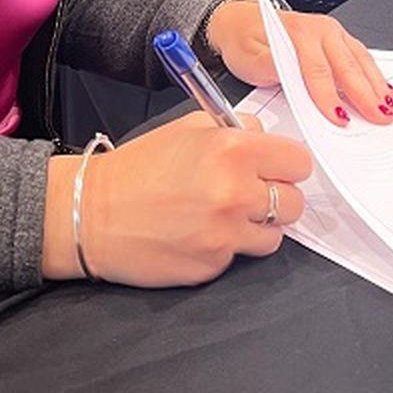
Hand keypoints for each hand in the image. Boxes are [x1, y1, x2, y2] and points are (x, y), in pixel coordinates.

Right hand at [43, 113, 311, 286]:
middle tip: (252, 192)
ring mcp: (226, 233)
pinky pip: (242, 255)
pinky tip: (202, 232)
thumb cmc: (139, 168)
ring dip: (259, 225)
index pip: (298, 161)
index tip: (277, 167)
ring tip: (226, 214)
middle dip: (278, 196)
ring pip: (276, 234)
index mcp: (232, 150)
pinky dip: (230, 245)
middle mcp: (235, 192)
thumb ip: (237, 130)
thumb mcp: (189, 128)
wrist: (93, 214)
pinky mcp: (214, 265)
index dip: (288, 164)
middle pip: (296, 201)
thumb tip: (268, 140)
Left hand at [205, 0, 392, 126]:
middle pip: (347, 66)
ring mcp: (332, 32)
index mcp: (298, 33)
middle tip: (380, 116)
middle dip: (365, 94)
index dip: (329, 97)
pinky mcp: (338, 38)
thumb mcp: (247, 56)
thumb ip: (269, 67)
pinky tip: (386, 90)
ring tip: (389, 107)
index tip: (340, 118)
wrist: (241, 20)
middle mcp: (320, 29)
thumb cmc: (245, 40)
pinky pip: (361, 56)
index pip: (317, 71)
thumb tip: (286, 76)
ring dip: (376, 85)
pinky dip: (375, 74)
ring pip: (360, 60)